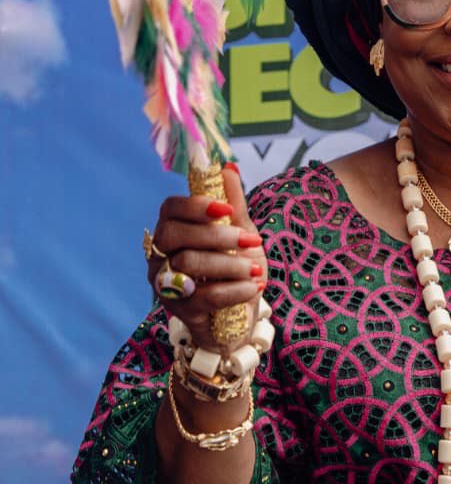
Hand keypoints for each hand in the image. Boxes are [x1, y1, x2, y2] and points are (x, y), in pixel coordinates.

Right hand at [147, 165, 265, 351]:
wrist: (241, 317)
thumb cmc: (236, 269)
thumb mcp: (241, 233)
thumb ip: (233, 204)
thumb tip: (228, 167)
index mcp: (173, 230)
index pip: (170, 208)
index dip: (195, 205)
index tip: (226, 210)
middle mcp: (161, 255)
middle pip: (173, 234)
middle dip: (216, 235)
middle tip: (250, 239)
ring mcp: (166, 284)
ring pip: (188, 263)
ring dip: (229, 264)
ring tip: (255, 269)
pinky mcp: (179, 311)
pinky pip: (204, 296)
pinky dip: (234, 289)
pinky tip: (253, 287)